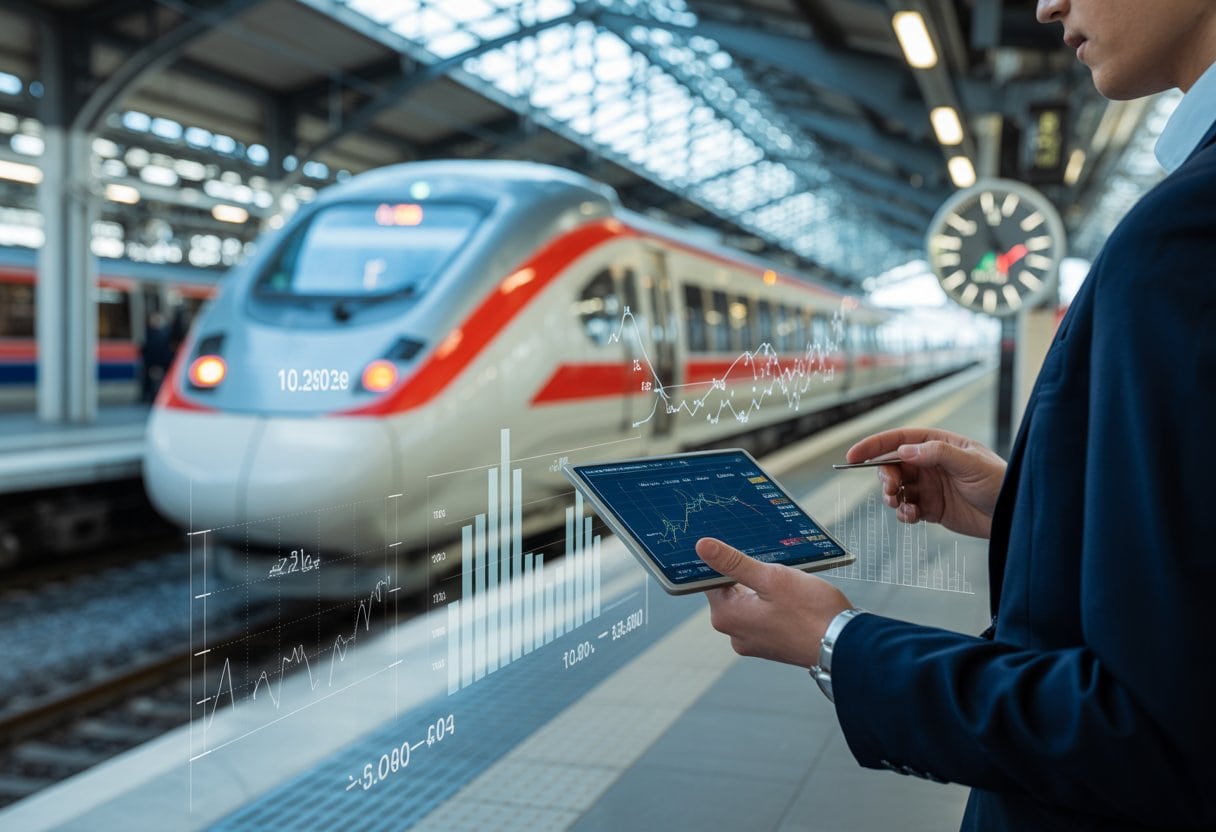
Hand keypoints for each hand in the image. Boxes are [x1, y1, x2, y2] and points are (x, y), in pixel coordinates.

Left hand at [696, 537, 850, 667]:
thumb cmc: (811, 611)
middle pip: (730, 591)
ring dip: (763, 588)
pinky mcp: (770, 644)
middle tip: (772, 565)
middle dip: (748, 574)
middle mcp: (734, 633)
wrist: (845, 645)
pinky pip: (763, 615)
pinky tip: (793, 597)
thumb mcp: (771, 577)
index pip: (710, 580)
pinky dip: (773, 602)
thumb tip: (702, 547)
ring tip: (787, 582)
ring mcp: (752, 642)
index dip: (724, 561)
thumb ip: (734, 562)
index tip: (739, 548)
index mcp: (727, 616)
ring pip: (749, 602)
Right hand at [846, 428, 1005, 538]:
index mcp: (938, 445)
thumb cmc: (999, 481)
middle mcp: (930, 464)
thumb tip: (904, 451)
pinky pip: (907, 509)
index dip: (874, 446)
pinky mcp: (932, 508)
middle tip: (890, 490)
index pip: (899, 440)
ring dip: (892, 497)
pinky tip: (912, 517)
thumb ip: (937, 454)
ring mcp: (930, 486)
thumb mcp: (970, 463)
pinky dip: (904, 514)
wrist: (1013, 515)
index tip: (853, 456)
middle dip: (885, 477)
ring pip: (897, 489)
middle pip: (893, 466)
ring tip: (900, 506)